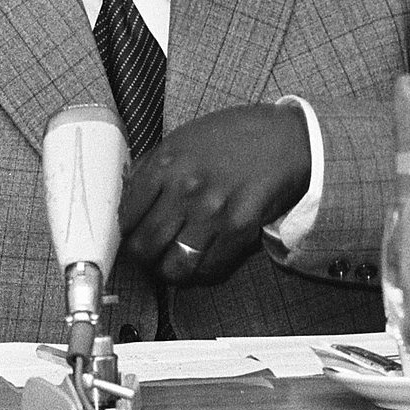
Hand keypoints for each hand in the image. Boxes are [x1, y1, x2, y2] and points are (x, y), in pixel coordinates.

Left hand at [118, 104, 310, 285]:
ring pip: (173, 268)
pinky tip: (201, 260)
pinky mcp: (240, 230)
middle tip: (148, 254)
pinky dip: (200, 273)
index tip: (131, 234)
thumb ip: (153, 167)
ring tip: (171, 263)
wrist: (285, 139)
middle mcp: (186, 189)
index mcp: (167, 162)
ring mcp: (213, 212)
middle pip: (144, 247)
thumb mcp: (184, 138)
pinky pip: (209, 270)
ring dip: (168, 271)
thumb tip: (127, 197)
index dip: (124, 232)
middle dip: (142, 257)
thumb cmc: (235, 136)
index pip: (126, 215)